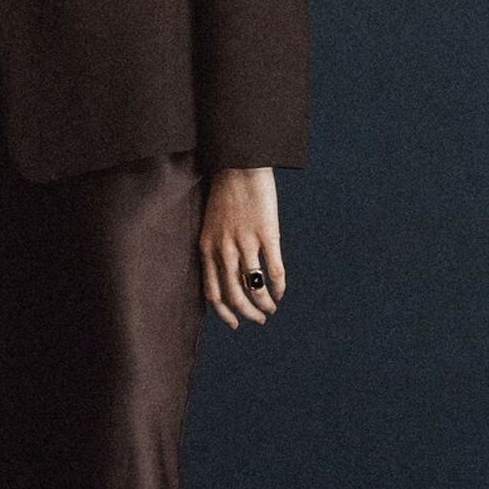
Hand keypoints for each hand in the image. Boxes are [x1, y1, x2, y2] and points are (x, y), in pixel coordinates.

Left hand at [199, 167, 287, 329]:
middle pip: (234, 296)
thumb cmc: (225, 194)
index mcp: (207, 248)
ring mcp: (245, 242)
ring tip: (272, 307)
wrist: (238, 164)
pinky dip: (279, 285)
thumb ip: (216, 248)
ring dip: (264, 303)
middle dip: (248, 314)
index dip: (224, 313)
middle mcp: (224, 249)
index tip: (235, 323)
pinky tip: (282, 291)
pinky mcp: (267, 234)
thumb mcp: (211, 224)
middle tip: (259, 319)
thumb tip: (226, 272)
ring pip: (254, 287)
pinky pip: (274, 269)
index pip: (212, 292)